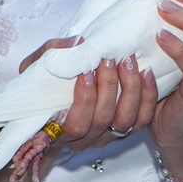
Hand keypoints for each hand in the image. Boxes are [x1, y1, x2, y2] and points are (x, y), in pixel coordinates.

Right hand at [19, 37, 157, 151]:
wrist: (56, 99)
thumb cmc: (40, 86)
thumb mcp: (35, 68)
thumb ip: (51, 54)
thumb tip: (78, 42)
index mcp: (59, 131)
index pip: (75, 125)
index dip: (84, 99)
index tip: (86, 71)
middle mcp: (85, 140)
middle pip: (103, 119)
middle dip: (108, 86)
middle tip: (109, 59)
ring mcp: (107, 137)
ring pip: (125, 120)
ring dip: (129, 88)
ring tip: (127, 62)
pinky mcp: (128, 130)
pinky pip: (143, 118)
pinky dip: (148, 96)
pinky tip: (147, 73)